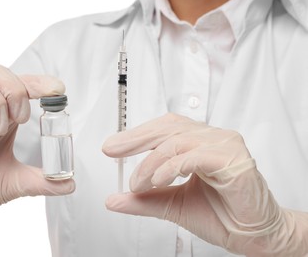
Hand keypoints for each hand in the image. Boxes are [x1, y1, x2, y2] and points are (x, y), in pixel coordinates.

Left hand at [102, 113, 307, 255]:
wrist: (252, 237)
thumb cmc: (220, 215)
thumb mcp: (171, 205)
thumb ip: (143, 200)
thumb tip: (114, 199)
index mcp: (199, 143)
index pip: (164, 128)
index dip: (136, 135)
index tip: (112, 147)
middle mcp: (212, 139)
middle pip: (168, 127)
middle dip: (136, 140)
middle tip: (113, 150)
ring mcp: (225, 145)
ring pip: (178, 141)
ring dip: (151, 162)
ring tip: (139, 183)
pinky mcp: (234, 160)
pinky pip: (195, 156)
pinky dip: (172, 167)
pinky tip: (159, 179)